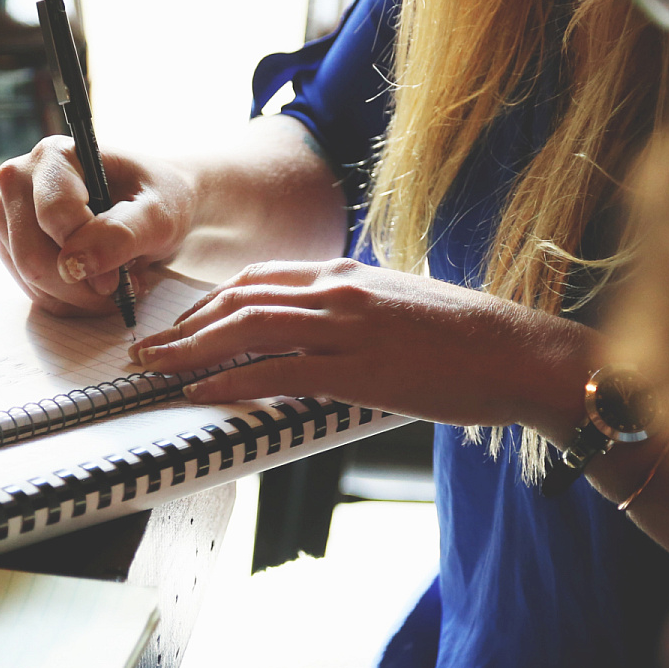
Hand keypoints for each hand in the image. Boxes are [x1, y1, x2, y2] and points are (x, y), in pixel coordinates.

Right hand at [0, 137, 196, 315]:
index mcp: (54, 156)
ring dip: (77, 296)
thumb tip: (75, 265)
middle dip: (80, 285)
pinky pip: (33, 290)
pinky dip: (69, 300)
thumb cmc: (159, 198)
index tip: (120, 276)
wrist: (154, 204)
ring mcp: (10, 215)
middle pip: (32, 255)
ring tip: (115, 282)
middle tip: (122, 286)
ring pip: (30, 279)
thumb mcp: (158, 214)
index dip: (88, 253)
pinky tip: (96, 285)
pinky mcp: (13, 245)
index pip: (54, 215)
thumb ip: (121, 234)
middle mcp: (21, 180)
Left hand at [128, 259, 593, 431]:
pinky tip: (201, 393)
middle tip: (147, 349)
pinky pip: (278, 372)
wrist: (521, 353)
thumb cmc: (468, 340)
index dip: (209, 302)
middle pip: (240, 299)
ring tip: (156, 369)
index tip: (180, 324)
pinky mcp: (359, 368)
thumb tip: (318, 334)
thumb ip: (353, 313)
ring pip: (247, 329)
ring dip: (191, 351)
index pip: (258, 279)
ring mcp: (347, 327)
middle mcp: (339, 290)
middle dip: (185, 325)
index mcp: (347, 274)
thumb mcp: (400, 307)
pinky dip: (231, 381)